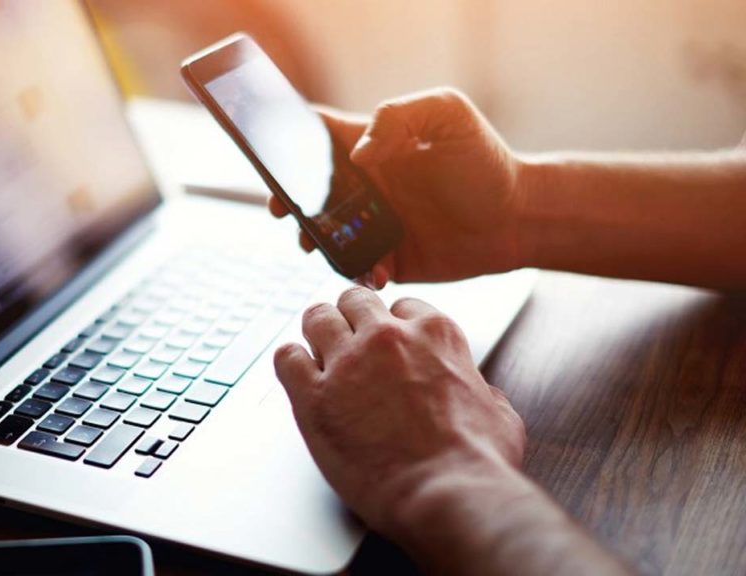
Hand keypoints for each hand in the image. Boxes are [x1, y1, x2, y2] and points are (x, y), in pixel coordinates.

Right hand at [270, 88, 526, 285]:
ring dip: (312, 240)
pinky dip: (355, 271)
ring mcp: (375, 224)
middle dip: (288, 199)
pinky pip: (357, 268)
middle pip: (310, 190)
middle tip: (283, 210)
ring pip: (325, 233)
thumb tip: (356, 154)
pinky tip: (373, 270)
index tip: (274, 157)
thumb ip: (397, 117)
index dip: (289, 143)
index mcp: (373, 146)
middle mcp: (367, 185)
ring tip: (316, 245)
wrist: (520, 218)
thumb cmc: (486, 161)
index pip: (319, 137)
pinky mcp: (389, 259)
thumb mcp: (447, 115)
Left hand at [272, 287, 525, 535]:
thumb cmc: (477, 461)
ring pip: (316, 318)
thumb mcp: (499, 413)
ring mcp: (347, 363)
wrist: (448, 494)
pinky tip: (298, 376)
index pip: (402, 306)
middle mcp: (387, 337)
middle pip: (354, 300)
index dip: (393, 325)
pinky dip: (290, 363)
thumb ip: (482, 391)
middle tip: (347, 340)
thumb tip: (482, 393)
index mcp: (435, 333)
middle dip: (350, 318)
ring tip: (317, 350)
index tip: (387, 342)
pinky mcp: (314, 396)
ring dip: (316, 332)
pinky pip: (286, 358)